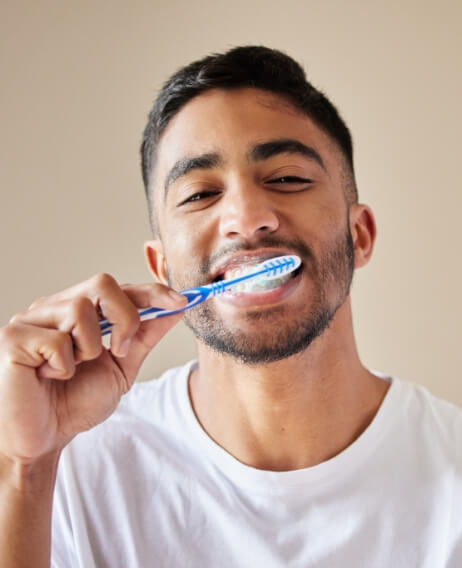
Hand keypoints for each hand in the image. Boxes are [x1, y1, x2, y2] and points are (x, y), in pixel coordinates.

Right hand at [0, 274, 186, 463]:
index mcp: (79, 312)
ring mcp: (31, 319)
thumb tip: (175, 309)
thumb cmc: (74, 403)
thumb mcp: (121, 368)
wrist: (42, 440)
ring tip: (72, 370)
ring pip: (80, 309)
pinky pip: (56, 340)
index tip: (181, 302)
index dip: (152, 292)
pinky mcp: (13, 338)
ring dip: (88, 349)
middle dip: (125, 318)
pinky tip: (49, 376)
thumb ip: (144, 336)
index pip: (119, 288)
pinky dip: (63, 366)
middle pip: (102, 283)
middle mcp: (54, 308)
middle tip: (119, 352)